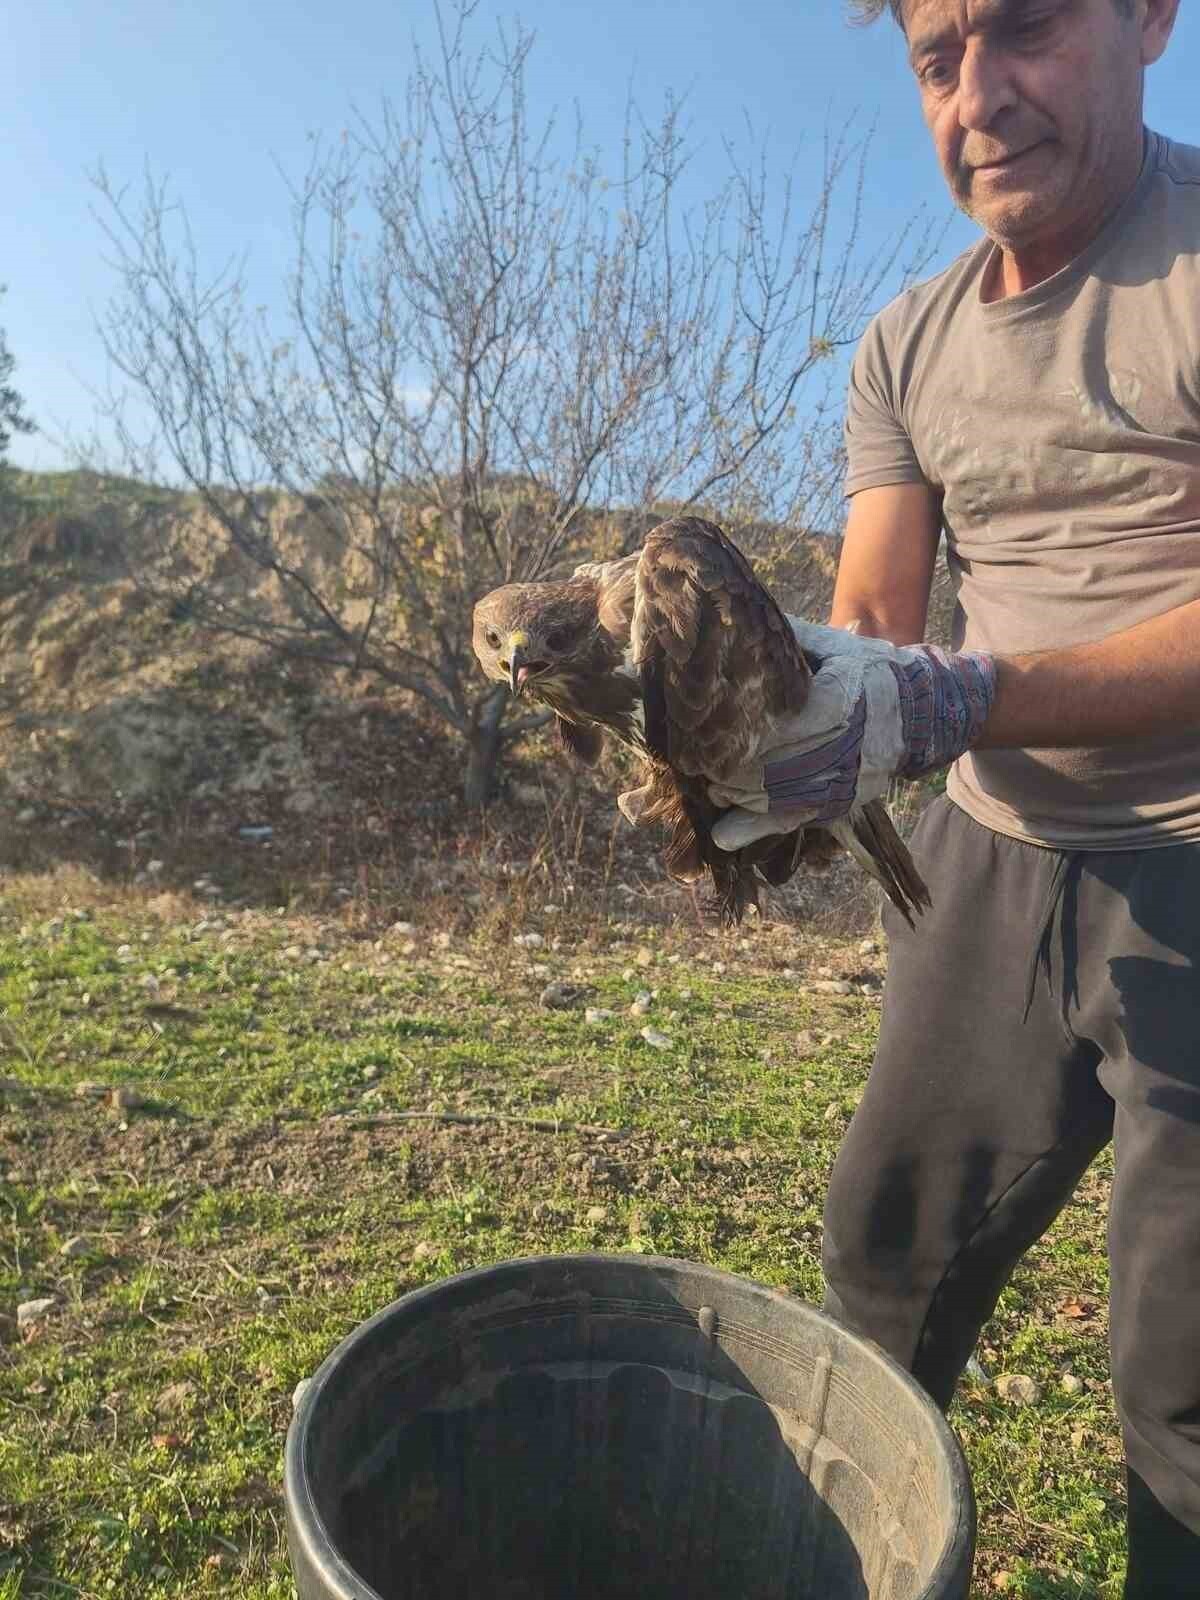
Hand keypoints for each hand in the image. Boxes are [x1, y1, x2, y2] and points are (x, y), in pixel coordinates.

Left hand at [708, 621, 995, 849]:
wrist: (922, 714)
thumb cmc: (872, 674)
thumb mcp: (840, 648)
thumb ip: (796, 637)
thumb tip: (746, 618)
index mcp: (841, 699)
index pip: (782, 723)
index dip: (744, 730)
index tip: (710, 730)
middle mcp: (845, 744)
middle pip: (774, 764)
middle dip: (732, 766)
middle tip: (700, 761)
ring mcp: (844, 779)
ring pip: (779, 795)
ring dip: (738, 794)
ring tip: (711, 786)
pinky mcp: (840, 803)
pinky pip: (794, 820)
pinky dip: (756, 829)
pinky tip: (724, 836)